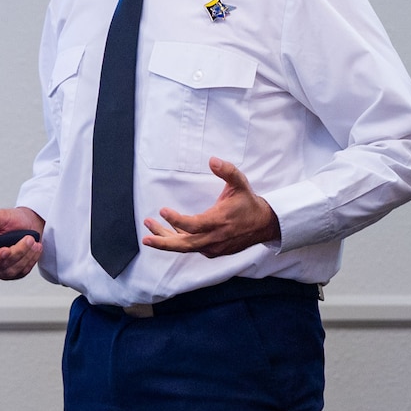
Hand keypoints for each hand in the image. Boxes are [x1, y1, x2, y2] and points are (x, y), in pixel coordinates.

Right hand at [0, 207, 45, 279]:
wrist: (28, 224)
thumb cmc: (11, 220)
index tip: (6, 250)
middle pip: (1, 265)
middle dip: (17, 252)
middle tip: (28, 239)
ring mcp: (2, 268)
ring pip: (13, 270)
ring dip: (26, 255)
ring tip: (33, 241)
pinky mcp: (15, 272)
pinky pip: (23, 271)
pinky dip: (31, 259)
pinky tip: (35, 249)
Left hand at [142, 157, 280, 257]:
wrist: (265, 224)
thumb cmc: (248, 203)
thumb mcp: (240, 184)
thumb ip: (227, 171)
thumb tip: (212, 160)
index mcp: (220, 221)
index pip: (194, 225)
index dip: (177, 220)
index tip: (163, 210)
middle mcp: (215, 237)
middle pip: (185, 244)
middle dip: (164, 241)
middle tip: (145, 237)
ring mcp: (214, 247)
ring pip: (186, 246)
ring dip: (166, 240)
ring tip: (148, 231)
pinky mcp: (213, 250)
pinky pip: (192, 247)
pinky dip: (178, 240)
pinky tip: (166, 231)